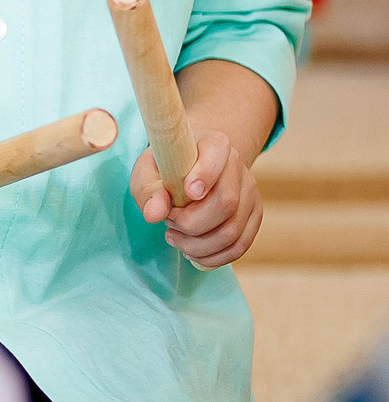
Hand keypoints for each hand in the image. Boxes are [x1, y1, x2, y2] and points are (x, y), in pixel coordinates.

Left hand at [131, 129, 261, 267]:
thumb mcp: (148, 171)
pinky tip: (190, 252)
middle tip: (168, 221)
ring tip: (173, 237)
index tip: (188, 192)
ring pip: (232, 232)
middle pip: (226, 204)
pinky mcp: (254, 216)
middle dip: (190, 223)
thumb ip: (148, 190)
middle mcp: (238, 167)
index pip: (217, 153)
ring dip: (197, 245)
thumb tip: (154, 214)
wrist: (192, 169)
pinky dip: (212, 257)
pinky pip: (239, 246)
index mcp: (213, 144)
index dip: (205, 174)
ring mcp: (250, 194)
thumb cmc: (166, 169)